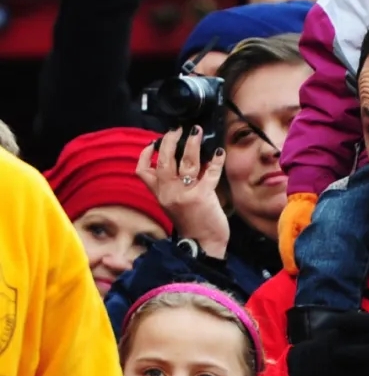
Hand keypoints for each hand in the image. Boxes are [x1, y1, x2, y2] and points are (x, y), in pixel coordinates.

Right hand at [137, 128, 228, 256]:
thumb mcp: (174, 205)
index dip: (145, 154)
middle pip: (163, 160)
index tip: (153, 142)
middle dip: (169, 141)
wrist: (203, 246)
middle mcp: (169, 193)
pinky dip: (216, 161)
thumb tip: (186, 160)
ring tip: (195, 131)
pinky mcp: (202, 197)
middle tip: (177, 129)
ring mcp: (185, 194)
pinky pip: (209, 173)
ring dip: (191, 144)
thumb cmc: (193, 225)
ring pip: (185, 162)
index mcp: (160, 195)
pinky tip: (219, 152)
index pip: (143, 171)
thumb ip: (175, 185)